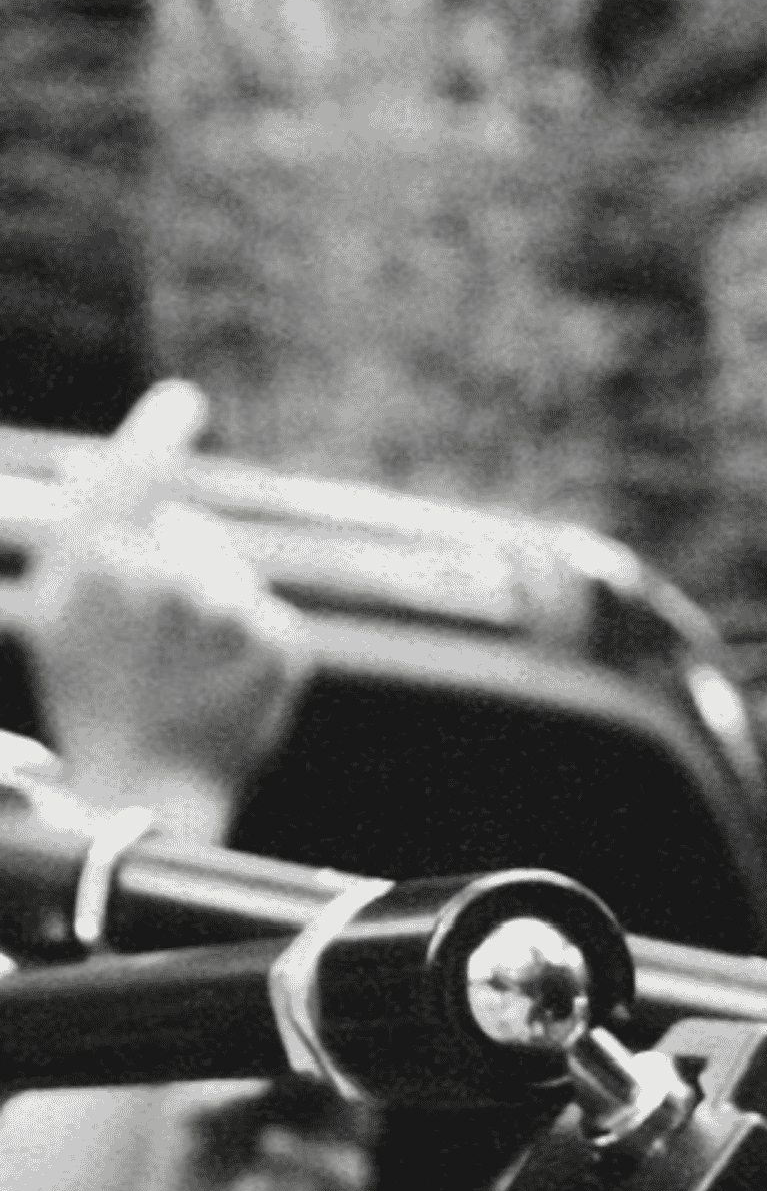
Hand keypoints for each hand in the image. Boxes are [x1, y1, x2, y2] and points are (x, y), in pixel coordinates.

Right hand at [25, 382, 311, 838]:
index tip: (183, 403)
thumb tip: (118, 470)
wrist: (142, 788)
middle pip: (190, 534)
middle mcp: (164, 578)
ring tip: (181, 670)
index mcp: (94, 566)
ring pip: (230, 577)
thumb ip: (91, 532)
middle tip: (151, 638)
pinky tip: (219, 683)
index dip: (159, 432)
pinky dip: (249, 641)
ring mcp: (228, 612)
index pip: (136, 473)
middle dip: (178, 563)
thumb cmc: (90, 696)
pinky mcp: (281, 643)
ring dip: (212, 606)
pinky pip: (267, 615)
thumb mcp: (61, 607)